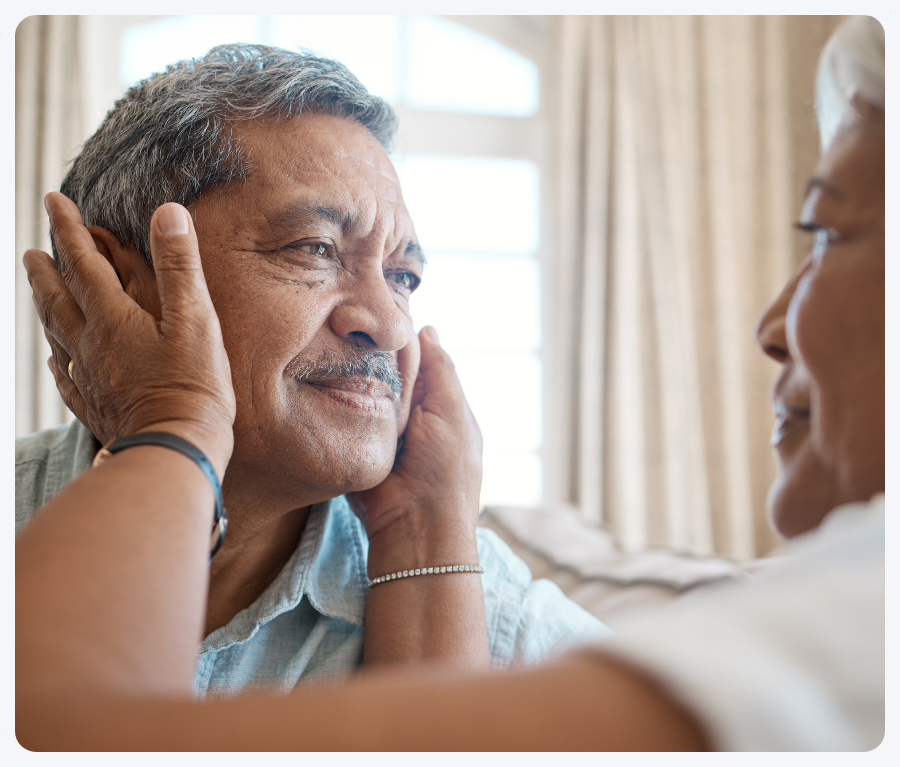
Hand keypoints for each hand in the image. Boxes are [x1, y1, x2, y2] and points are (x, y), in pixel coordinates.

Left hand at [24, 193, 235, 474]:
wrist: (173, 449)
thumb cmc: (192, 386)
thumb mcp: (195, 320)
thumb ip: (179, 266)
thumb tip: (168, 213)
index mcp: (113, 318)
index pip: (84, 262)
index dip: (70, 229)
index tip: (55, 202)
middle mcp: (91, 343)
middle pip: (59, 298)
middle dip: (46, 269)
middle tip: (32, 251)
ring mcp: (89, 377)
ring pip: (56, 333)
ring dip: (45, 307)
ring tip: (39, 293)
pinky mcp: (95, 405)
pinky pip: (66, 376)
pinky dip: (57, 359)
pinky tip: (57, 359)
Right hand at [348, 326, 482, 570]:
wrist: (414, 528)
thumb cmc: (446, 471)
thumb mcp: (452, 412)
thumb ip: (441, 369)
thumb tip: (427, 329)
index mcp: (440, 404)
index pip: (419, 360)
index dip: (401, 341)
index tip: (379, 318)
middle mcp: (412, 414)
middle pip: (388, 372)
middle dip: (375, 359)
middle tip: (353, 336)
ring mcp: (382, 429)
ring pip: (364, 388)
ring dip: (356, 379)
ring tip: (338, 358)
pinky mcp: (357, 444)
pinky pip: (345, 413)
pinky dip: (340, 402)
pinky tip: (329, 384)